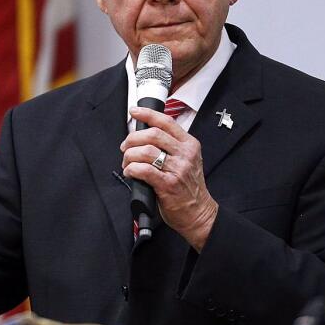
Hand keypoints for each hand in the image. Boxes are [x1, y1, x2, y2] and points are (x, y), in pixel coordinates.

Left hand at [121, 106, 218, 250]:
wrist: (198, 212)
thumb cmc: (188, 188)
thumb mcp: (187, 160)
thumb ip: (171, 147)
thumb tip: (144, 136)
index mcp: (189, 145)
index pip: (166, 122)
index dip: (148, 114)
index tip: (135, 112)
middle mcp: (185, 154)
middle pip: (153, 134)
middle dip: (133, 138)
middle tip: (126, 147)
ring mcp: (178, 169)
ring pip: (146, 151)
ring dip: (130, 156)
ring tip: (127, 163)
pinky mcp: (168, 184)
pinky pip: (145, 170)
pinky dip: (132, 169)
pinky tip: (130, 172)